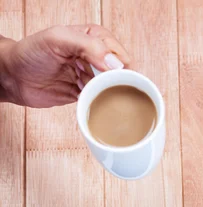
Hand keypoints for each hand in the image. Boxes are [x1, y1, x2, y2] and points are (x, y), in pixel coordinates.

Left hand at [0, 24, 129, 107]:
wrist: (14, 77)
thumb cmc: (31, 53)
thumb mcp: (58, 40)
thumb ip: (88, 46)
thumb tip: (114, 64)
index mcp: (94, 37)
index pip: (119, 53)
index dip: (118, 66)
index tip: (107, 75)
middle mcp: (95, 56)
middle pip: (120, 74)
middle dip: (113, 82)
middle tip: (98, 86)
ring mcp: (90, 76)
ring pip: (111, 89)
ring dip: (103, 93)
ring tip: (85, 88)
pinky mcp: (84, 94)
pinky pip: (100, 101)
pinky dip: (97, 103)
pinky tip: (85, 98)